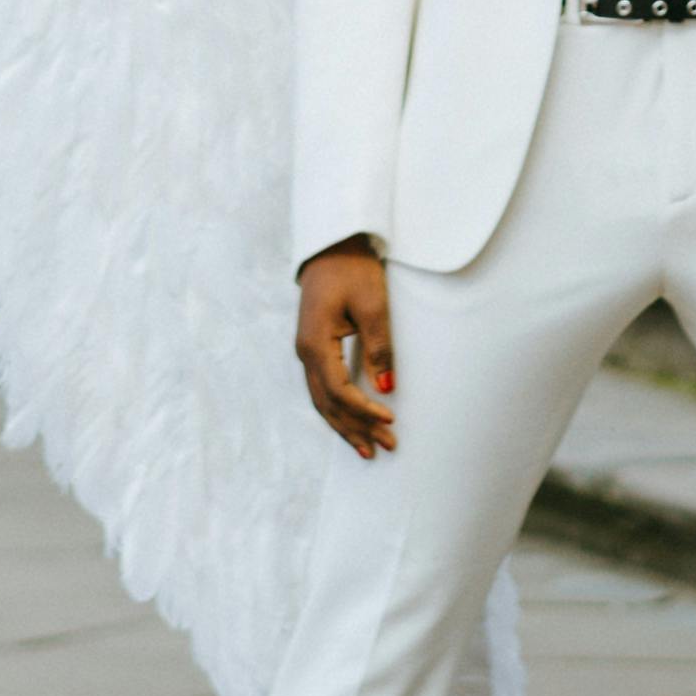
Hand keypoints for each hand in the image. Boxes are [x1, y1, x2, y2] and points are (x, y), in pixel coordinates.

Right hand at [297, 236, 394, 457]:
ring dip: (345, 425)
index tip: (391, 420)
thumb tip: (387, 387)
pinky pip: (322, 390)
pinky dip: (337, 411)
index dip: (365, 411)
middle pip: (329, 404)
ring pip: (322, 402)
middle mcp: (305, 354)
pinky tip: (350, 424)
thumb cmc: (352, 269)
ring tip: (368, 450)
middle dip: (356, 428)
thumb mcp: (373, 304)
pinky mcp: (313, 349)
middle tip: (386, 447)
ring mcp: (306, 352)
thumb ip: (379, 347)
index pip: (340, 392)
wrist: (331, 245)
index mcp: (315, 344)